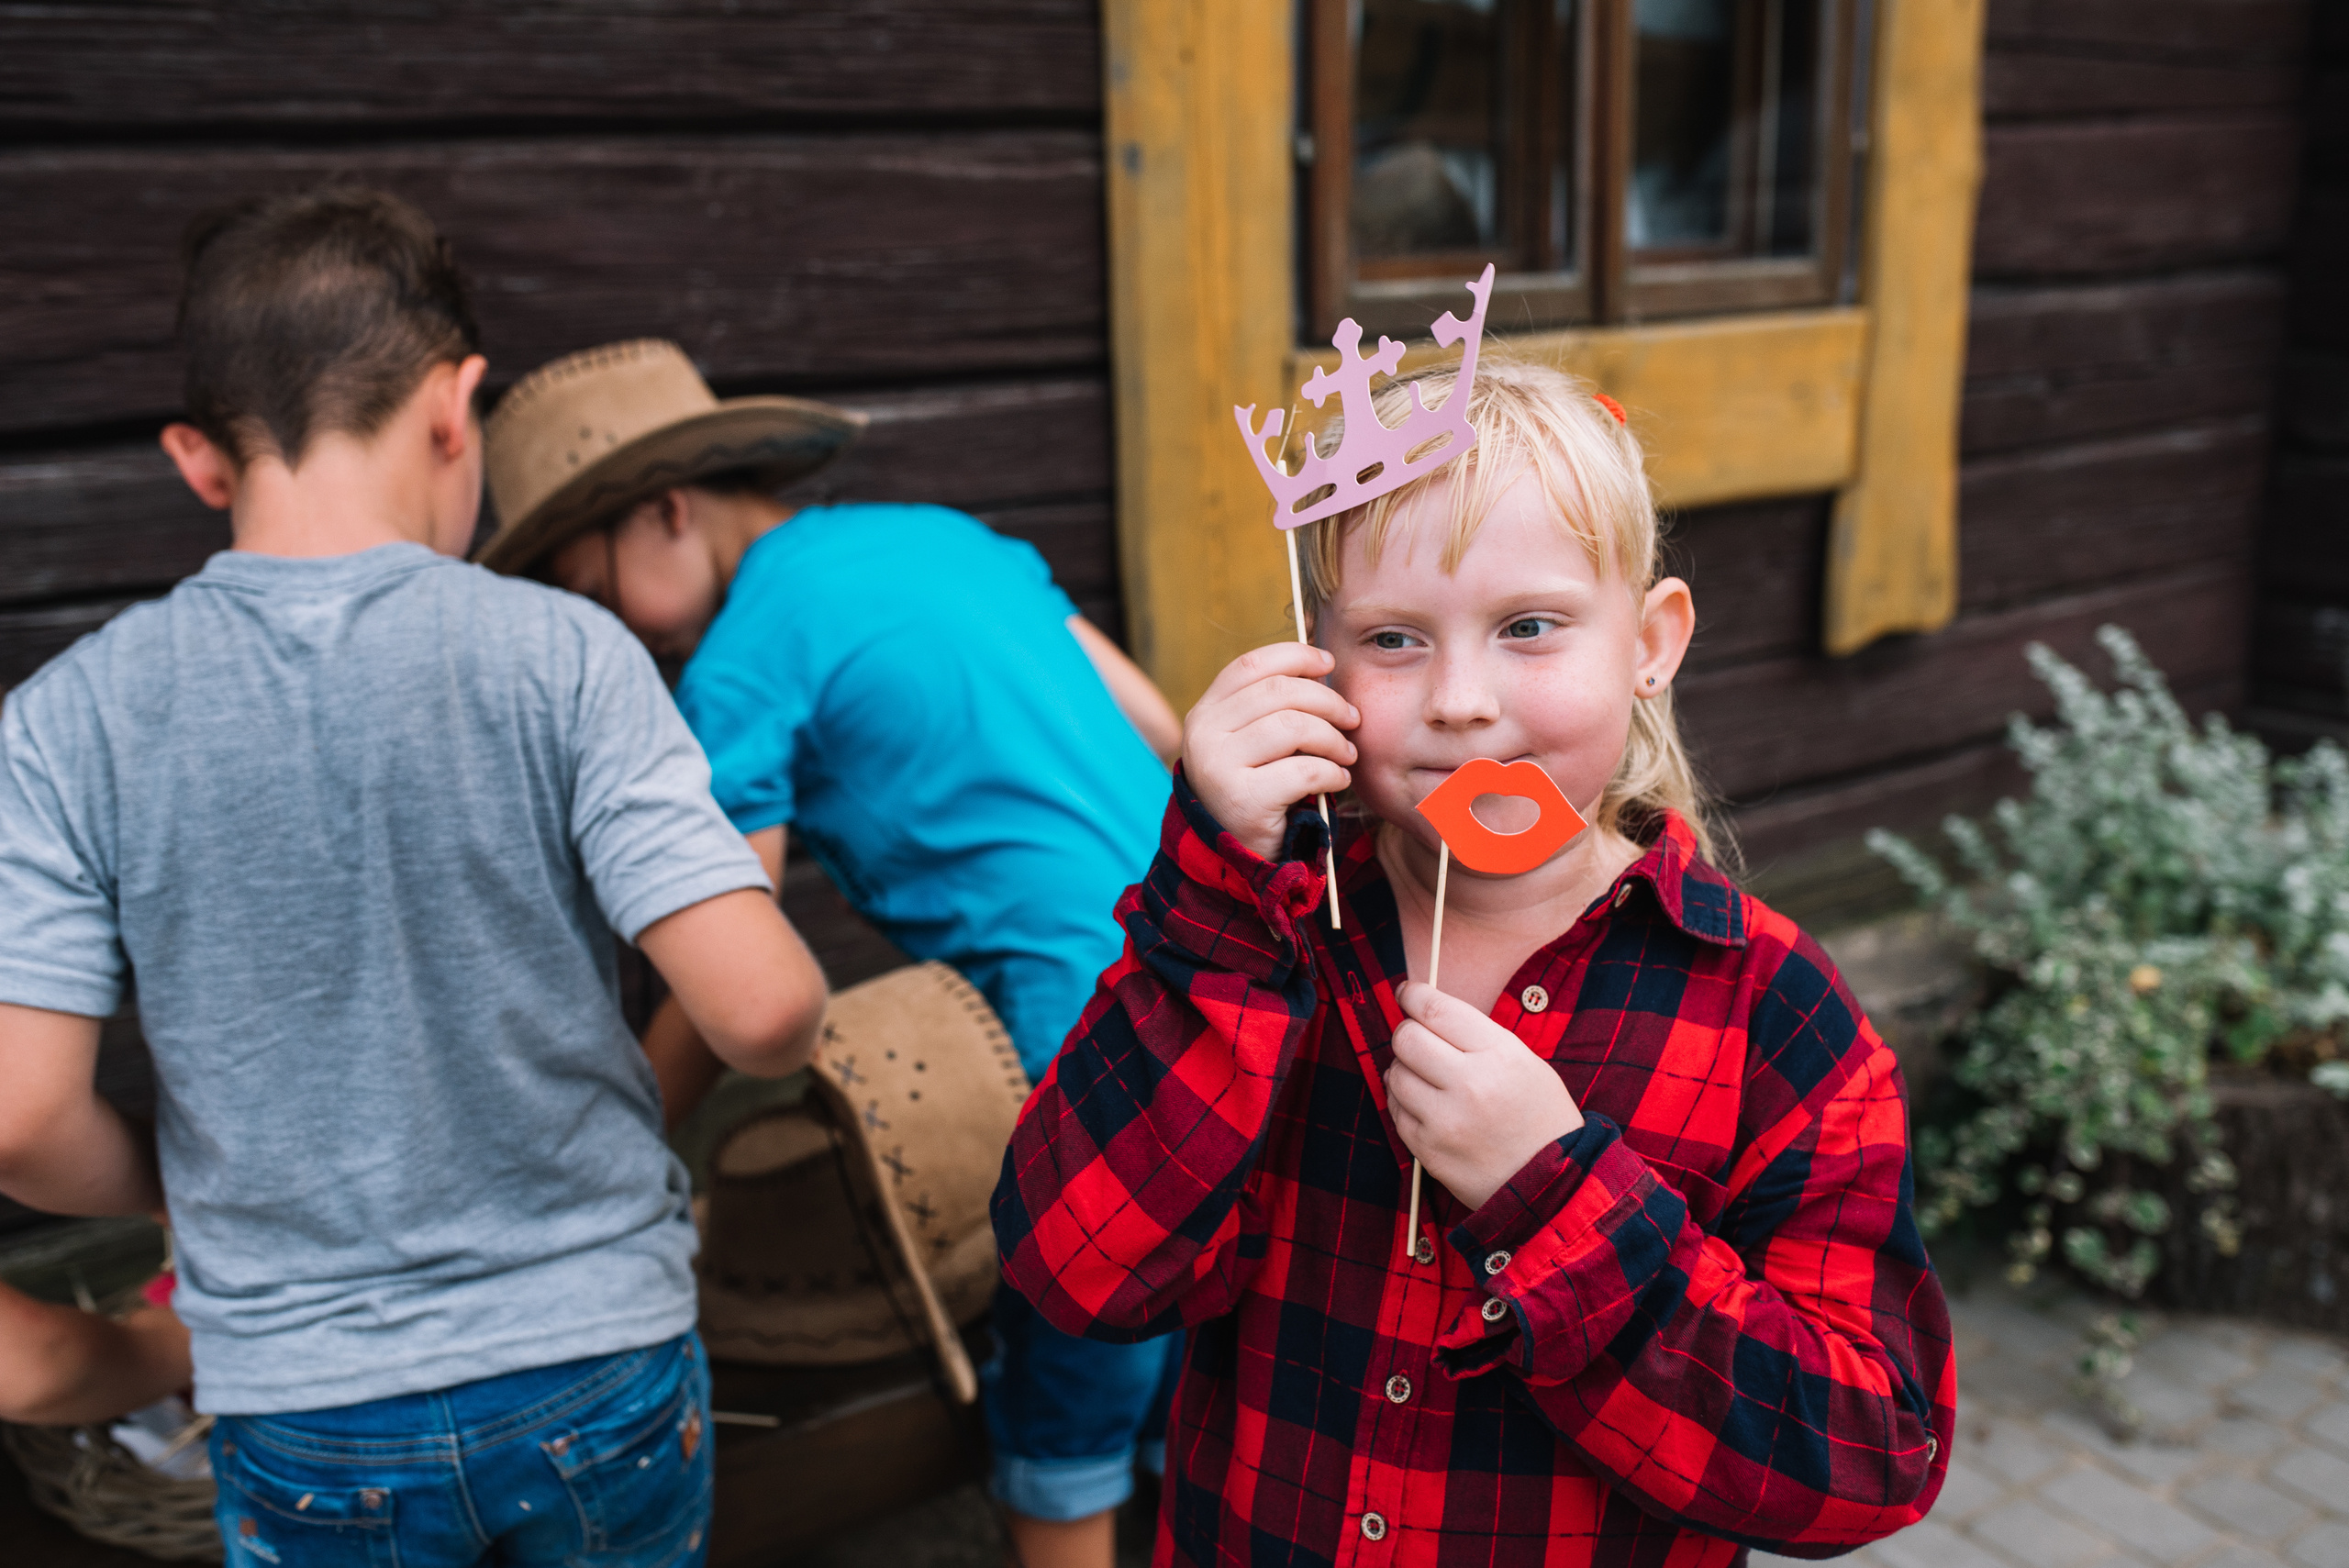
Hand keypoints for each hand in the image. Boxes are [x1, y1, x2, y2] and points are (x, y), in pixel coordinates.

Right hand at [1181, 642, 1359, 859]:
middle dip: (1328, 701)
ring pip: (1294, 727)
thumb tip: (1321, 667)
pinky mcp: (1243, 800)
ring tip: (1346, 755)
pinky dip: (1332, 773)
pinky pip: (1304, 770)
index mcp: (1206, 712)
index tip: (1328, 663)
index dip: (1295, 656)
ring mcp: (1218, 767)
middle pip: (1279, 692)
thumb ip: (1272, 707)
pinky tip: (1338, 781)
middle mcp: (1203, 734)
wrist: (1233, 854)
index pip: (1252, 665)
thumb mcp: (1252, 742)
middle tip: (1352, 719)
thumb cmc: (1256, 788)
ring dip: (1333, 739)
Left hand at [1385, 982, 1583, 1211]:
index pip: (1436, 1010)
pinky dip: (1404, 1102)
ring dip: (1404, 1069)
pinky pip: (1395, 1111)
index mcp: (1500, 1054)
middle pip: (1406, 1038)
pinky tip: (1425, 1105)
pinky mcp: (1428, 1150)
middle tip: (1418, 1038)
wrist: (1553, 1186)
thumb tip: (1425, 1011)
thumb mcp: (1525, 1062)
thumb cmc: (1539, 1118)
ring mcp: (1445, 1120)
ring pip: (1395, 1073)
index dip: (1414, 995)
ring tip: (1427, 1078)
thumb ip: (1476, 1036)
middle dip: (1407, 1032)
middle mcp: (1470, 1084)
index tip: (1407, 993)